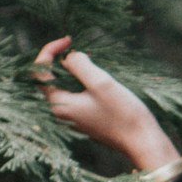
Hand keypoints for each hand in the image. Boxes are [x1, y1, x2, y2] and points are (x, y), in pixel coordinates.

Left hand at [31, 36, 181, 172]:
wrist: (142, 141)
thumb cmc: (123, 114)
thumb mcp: (100, 82)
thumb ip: (79, 65)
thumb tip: (70, 57)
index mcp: (59, 105)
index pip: (39, 73)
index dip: (48, 52)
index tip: (69, 40)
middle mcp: (61, 112)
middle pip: (49, 78)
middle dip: (61, 59)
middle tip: (78, 46)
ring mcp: (73, 116)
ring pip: (63, 84)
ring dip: (73, 69)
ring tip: (90, 60)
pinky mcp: (85, 117)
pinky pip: (75, 93)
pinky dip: (81, 80)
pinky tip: (97, 76)